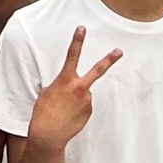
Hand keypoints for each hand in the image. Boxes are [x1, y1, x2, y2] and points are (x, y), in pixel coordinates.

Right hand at [26, 26, 121, 152]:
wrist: (49, 133)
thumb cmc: (43, 111)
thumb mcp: (48, 90)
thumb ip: (62, 84)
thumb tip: (71, 85)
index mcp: (65, 80)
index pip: (72, 55)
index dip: (77, 40)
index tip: (82, 29)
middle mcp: (79, 88)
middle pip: (97, 70)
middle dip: (109, 59)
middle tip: (119, 51)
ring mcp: (87, 101)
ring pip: (84, 92)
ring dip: (76, 95)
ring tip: (63, 106)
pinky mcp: (89, 112)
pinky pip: (84, 104)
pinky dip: (77, 106)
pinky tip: (68, 112)